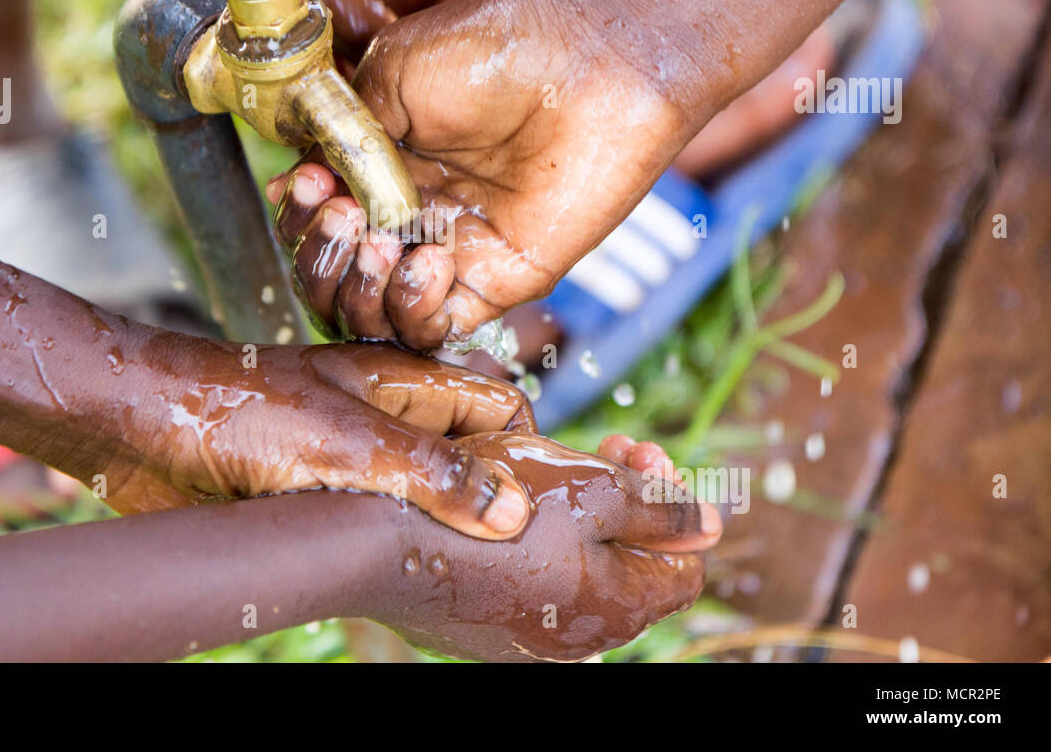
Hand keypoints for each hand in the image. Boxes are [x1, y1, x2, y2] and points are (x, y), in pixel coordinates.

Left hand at [95, 328, 533, 539]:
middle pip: (468, 454)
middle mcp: (385, 417)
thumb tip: (512, 511)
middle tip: (507, 553)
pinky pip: (377, 522)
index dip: (525, 448)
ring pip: (423, 495)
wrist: (137, 428)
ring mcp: (352, 456)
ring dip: (440, 528)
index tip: (536, 504)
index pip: (496, 405)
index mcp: (402, 381)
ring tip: (457, 571)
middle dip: (489, 497)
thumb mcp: (345, 440)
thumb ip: (430, 474)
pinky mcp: (318, 493)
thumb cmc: (233, 409)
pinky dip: (395, 545)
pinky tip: (399, 573)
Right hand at [266, 0, 686, 348]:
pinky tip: (428, 263)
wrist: (591, 60)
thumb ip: (345, 133)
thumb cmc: (497, 49)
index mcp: (383, 164)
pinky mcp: (496, 282)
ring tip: (381, 241)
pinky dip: (413, 311)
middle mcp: (411, 214)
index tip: (309, 185)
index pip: (318, 220)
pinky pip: (433, 330)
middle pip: (334, 275)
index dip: (301, 216)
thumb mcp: (395, 72)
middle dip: (319, 256)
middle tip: (343, 213)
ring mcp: (452, 251)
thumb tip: (301, 181)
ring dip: (357, 289)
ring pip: (372, 314)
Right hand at [373, 431, 720, 661]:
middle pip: (628, 569)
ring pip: (574, 574)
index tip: (642, 454)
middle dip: (629, 502)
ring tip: (552, 471)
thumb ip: (659, 510)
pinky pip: (525, 583)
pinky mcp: (474, 625)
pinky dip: (532, 542)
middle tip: (607, 451)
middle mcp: (573, 639)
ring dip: (579, 519)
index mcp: (616, 610)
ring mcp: (519, 637)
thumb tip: (711, 523)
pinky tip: (506, 504)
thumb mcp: (594, 491)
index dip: (676, 506)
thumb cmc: (495, 508)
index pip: (683, 568)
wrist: (379, 539)